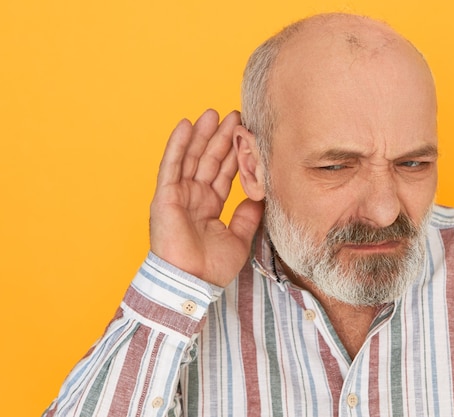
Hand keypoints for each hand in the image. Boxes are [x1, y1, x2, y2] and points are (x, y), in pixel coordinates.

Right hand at [149, 109, 263, 286]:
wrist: (192, 283)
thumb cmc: (211, 268)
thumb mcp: (239, 238)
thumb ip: (248, 216)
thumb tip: (260, 197)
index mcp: (209, 206)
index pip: (223, 173)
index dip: (234, 154)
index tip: (246, 135)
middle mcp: (194, 197)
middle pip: (208, 160)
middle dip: (221, 138)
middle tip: (234, 115)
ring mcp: (178, 195)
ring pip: (191, 157)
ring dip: (202, 135)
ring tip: (213, 113)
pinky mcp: (165, 196)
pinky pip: (171, 165)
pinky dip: (178, 145)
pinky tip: (186, 125)